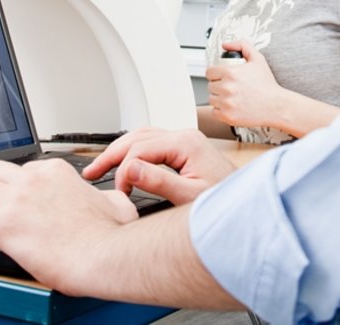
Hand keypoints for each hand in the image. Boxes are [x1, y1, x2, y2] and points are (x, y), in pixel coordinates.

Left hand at [0, 158, 135, 289]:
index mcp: (57, 173)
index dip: (17, 182)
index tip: (15, 194)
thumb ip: (110, 197)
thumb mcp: (117, 204)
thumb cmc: (110, 235)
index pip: (26, 168)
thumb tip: (115, 200)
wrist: (102, 255)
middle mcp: (33, 181)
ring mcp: (16, 201)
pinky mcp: (2, 227)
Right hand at [82, 127, 235, 204]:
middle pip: (137, 137)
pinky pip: (152, 142)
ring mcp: (185, 141)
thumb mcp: (189, 196)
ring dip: (120, 151)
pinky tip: (124, 163)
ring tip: (100, 167)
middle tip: (91, 172)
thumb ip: (158, 182)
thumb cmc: (224, 201)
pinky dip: (133, 151)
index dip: (123, 170)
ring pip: (143, 137)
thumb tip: (129, 170)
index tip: (121, 192)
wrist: (247, 203)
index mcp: (186, 144)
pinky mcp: (185, 149)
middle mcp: (185, 137)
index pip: (140, 148)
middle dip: (111, 154)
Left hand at [206, 39, 285, 129]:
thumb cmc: (267, 84)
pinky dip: (220, 111)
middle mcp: (226, 87)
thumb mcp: (258, 59)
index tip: (222, 77)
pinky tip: (231, 107)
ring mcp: (226, 103)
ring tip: (231, 97)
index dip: (215, 74)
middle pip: (210, 86)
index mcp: (230, 72)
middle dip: (218, 86)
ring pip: (211, 99)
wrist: (276, 106)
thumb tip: (226, 45)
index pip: (209, 72)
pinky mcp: (227, 116)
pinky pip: (214, 112)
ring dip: (218, 98)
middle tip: (230, 88)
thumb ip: (242, 46)